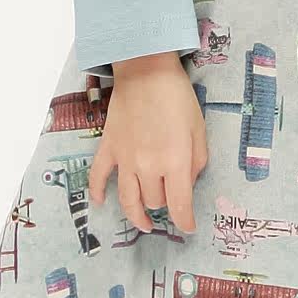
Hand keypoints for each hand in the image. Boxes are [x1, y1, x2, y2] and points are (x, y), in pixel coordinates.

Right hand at [88, 52, 206, 232]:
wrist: (145, 70)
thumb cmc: (177, 98)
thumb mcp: (199, 131)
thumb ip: (197, 163)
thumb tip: (187, 185)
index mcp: (175, 162)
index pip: (180, 206)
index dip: (186, 222)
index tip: (189, 228)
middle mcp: (148, 166)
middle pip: (155, 202)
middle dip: (166, 205)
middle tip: (172, 200)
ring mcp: (125, 159)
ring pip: (129, 199)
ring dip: (137, 215)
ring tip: (145, 223)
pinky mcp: (109, 147)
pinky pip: (98, 176)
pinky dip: (98, 192)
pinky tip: (101, 203)